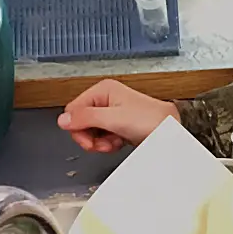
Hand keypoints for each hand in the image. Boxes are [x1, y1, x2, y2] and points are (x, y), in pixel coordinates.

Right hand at [57, 79, 179, 152]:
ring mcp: (112, 112)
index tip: (88, 140)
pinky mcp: (118, 125)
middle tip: (102, 144)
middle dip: (90, 136)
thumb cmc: (150, 120)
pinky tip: (119, 143)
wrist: (170, 131)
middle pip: (81, 122)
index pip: (73, 110)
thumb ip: (86, 118)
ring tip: (114, 142)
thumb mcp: (114, 119)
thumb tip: (62, 119)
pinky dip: (108, 143)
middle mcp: (106, 99)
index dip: (77, 127)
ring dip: (100, 142)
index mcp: (103, 90)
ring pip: (91, 131)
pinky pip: (102, 136)